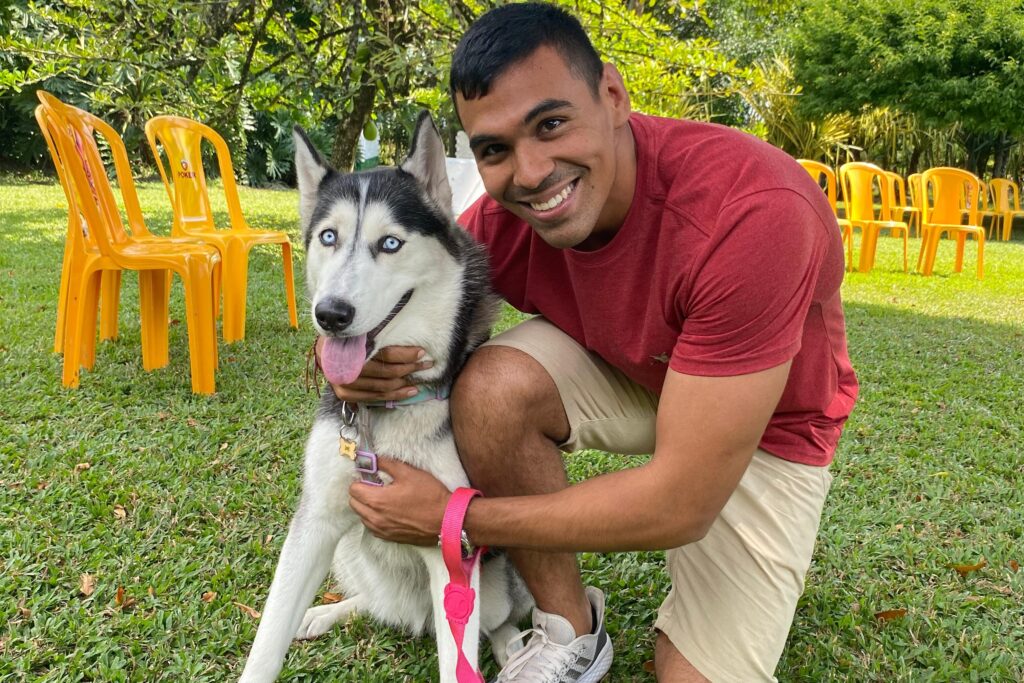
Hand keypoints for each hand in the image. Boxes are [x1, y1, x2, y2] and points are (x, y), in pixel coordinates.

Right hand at [315, 338, 431, 402]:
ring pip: (383, 387)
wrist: (322, 349)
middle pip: (387, 372)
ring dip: (406, 384)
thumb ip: (377, 330)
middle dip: (411, 368)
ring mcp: (344, 384)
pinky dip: (395, 396)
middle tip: (427, 363)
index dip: (405, 354)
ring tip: (421, 378)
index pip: (385, 354)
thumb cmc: (346, 336)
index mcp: (350, 347)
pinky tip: (409, 391)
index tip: (421, 351)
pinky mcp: (345, 394)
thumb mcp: (359, 328)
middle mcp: (346, 368)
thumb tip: (404, 314)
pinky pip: (375, 398)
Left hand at [348, 458, 451, 545]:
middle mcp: (375, 518)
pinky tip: (388, 511)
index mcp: (377, 500)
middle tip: (376, 486)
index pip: (353, 489)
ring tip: (383, 499)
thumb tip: (371, 458)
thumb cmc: (429, 495)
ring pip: (361, 516)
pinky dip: (374, 518)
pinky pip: (372, 527)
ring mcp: (382, 530)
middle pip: (354, 503)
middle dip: (361, 492)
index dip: (361, 479)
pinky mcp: (389, 538)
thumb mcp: (408, 473)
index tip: (371, 476)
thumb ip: (386, 463)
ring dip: (366, 506)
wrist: (446, 520)